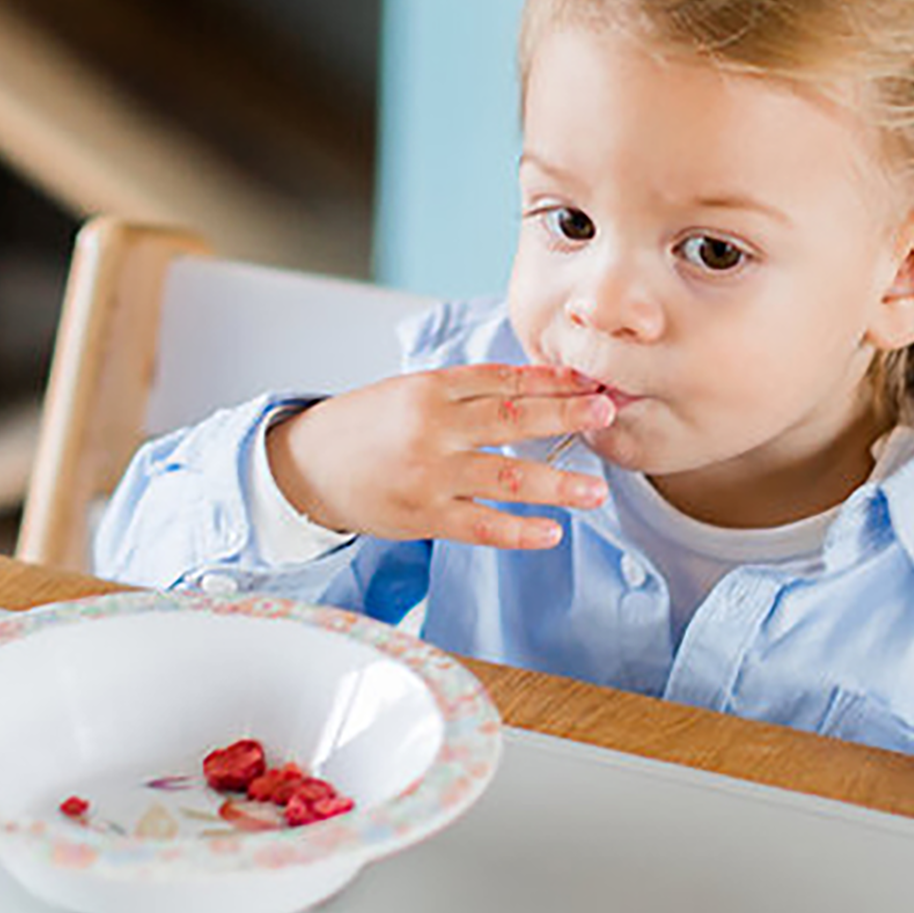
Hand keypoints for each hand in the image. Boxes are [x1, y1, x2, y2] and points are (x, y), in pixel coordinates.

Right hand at [266, 363, 612, 549]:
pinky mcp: (423, 515)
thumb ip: (466, 392)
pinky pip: (482, 525)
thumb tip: (536, 388)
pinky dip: (519, 531)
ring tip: (596, 491)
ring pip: (507, 476)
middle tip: (608, 413)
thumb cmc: (364, 427)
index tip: (590, 381)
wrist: (305, 467)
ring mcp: (429, 473)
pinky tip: (552, 532)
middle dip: (566, 415)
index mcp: (431, 388)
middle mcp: (432, 427)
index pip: (503, 380)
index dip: (552, 381)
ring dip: (558, 484)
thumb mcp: (410, 392)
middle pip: (513, 418)